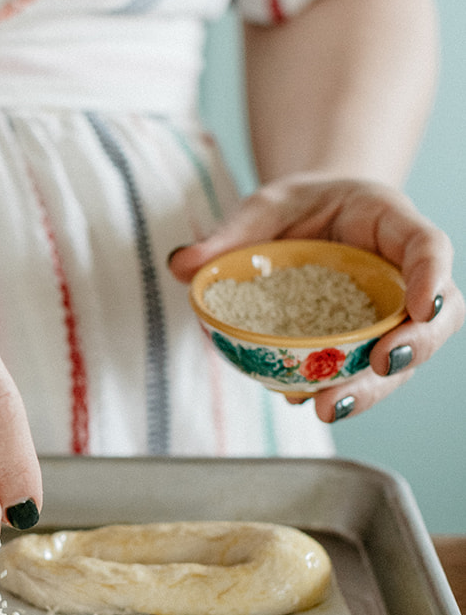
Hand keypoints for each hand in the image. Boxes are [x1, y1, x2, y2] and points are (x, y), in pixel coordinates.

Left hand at [167, 175, 463, 422]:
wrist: (307, 221)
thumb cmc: (299, 208)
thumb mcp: (265, 207)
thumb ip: (232, 233)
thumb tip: (182, 265)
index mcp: (391, 224)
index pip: (427, 247)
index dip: (431, 276)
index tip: (421, 306)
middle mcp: (401, 276)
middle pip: (432, 318)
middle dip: (414, 346)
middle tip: (383, 364)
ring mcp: (386, 317)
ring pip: (400, 359)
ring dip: (371, 388)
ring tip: (328, 406)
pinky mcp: (361, 346)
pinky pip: (359, 372)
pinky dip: (335, 390)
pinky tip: (300, 400)